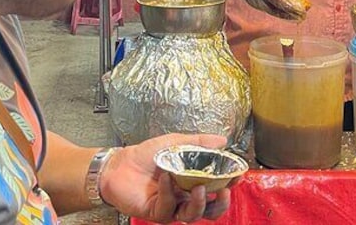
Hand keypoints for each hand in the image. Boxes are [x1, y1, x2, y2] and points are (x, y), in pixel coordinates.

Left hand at [99, 134, 234, 222]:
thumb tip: (223, 139)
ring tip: (199, 188)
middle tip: (223, 191)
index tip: (237, 177)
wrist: (118, 164)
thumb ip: (199, 142)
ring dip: (198, 204)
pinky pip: (168, 208)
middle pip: (209, 211)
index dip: (228, 187)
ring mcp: (170, 207)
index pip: (216, 190)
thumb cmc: (144, 155)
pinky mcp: (156, 212)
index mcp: (191, 183)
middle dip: (220, 205)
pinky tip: (166, 178)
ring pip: (192, 215)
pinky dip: (169, 192)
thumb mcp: (174, 142)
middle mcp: (183, 198)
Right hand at [228, 0, 310, 20]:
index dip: (294, 0)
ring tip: (299, 17)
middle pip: (278, 2)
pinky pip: (269, 10)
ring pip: (274, 10)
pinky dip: (280, 14)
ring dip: (287, 14)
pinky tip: (288, 16)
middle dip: (292, 9)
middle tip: (303, 14)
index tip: (305, 6)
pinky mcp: (254, 4)